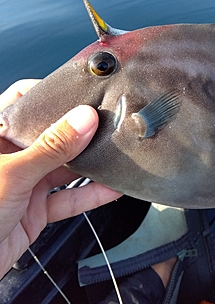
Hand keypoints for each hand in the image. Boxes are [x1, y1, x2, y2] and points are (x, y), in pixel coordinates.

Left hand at [0, 80, 121, 278]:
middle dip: (79, 131)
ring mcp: (24, 184)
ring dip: (90, 165)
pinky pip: (68, 199)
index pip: (23, 102)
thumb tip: (83, 119)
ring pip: (63, 168)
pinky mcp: (35, 210)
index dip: (50, 94)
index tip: (79, 93)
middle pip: (50, 135)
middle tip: (107, 122)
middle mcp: (10, 157)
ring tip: (116, 153)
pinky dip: (91, 195)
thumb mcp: (13, 174)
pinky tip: (111, 188)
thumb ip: (51, 148)